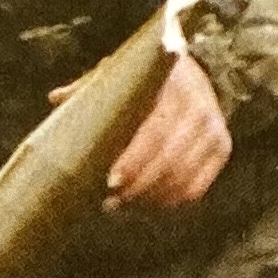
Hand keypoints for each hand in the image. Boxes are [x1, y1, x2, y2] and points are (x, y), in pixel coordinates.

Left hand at [94, 52, 230, 209]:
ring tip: (120, 205)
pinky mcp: (221, 149)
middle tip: (109, 201)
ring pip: (183, 180)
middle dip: (137, 187)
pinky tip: (145, 204)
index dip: (134, 161)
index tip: (110, 180)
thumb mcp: (120, 73)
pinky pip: (196, 188)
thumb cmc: (144, 77)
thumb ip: (91, 86)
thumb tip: (56, 97)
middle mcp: (202, 107)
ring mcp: (215, 130)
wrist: (189, 72)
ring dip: (149, 199)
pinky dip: (169, 202)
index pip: (155, 132)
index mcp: (175, 85)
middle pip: (170, 161)